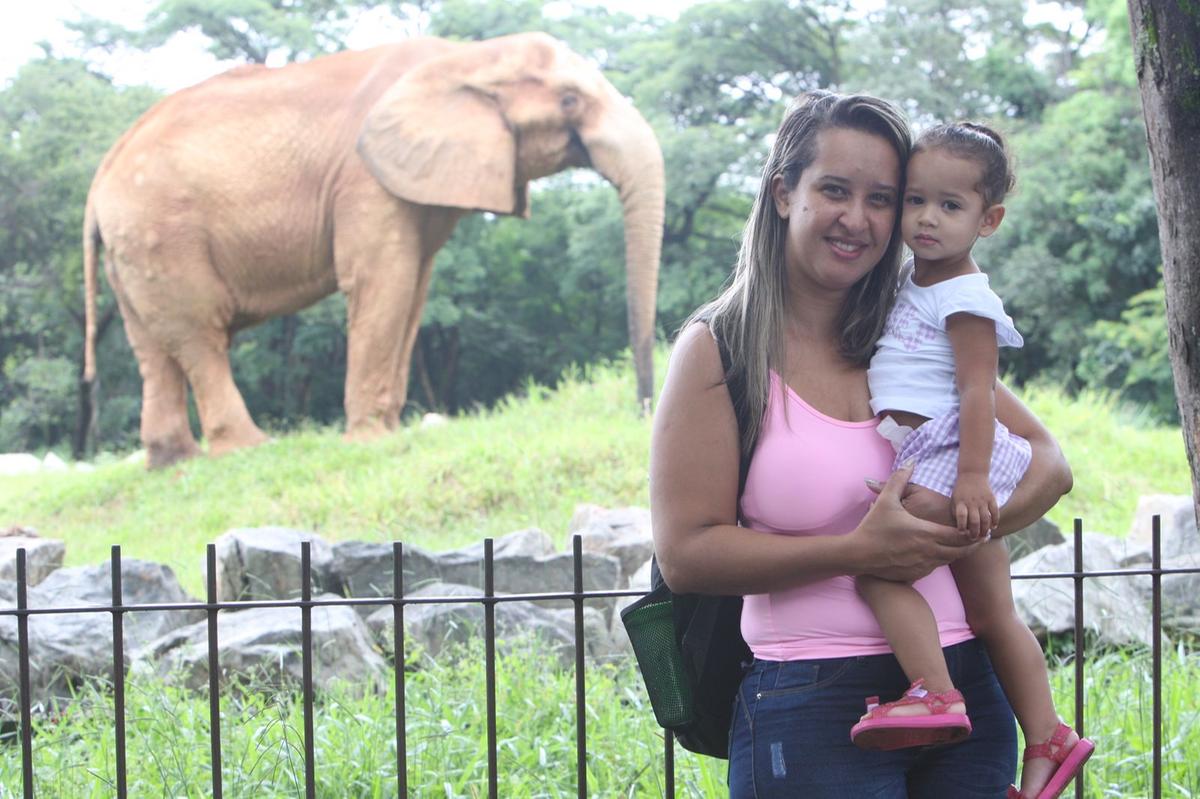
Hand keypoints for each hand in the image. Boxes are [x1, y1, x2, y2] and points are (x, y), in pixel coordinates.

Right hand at [853, 462, 983, 582]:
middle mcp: (929, 551)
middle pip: (960, 552)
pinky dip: (941, 561)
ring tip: (964, 547)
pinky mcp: (915, 574)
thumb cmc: (873, 527)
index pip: (960, 536)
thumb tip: (910, 461)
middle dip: (972, 545)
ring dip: (958, 554)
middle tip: (980, 539)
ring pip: (948, 561)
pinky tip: (940, 556)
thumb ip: (900, 479)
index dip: (973, 534)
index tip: (982, 531)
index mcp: (926, 533)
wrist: (858, 555)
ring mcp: (922, 565)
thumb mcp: (886, 500)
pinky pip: (934, 568)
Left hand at [950, 472, 998, 539]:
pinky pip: (995, 511)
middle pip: (974, 521)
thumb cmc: (961, 490)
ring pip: (985, 519)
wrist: (972, 474)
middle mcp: (971, 503)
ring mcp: (982, 501)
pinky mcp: (991, 498)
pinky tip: (994, 527)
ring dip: (985, 529)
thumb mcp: (954, 500)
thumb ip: (957, 513)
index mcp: (960, 503)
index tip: (962, 533)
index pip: (961, 517)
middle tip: (974, 539)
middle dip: (974, 533)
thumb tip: (961, 529)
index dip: (961, 526)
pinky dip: (995, 520)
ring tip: (984, 536)